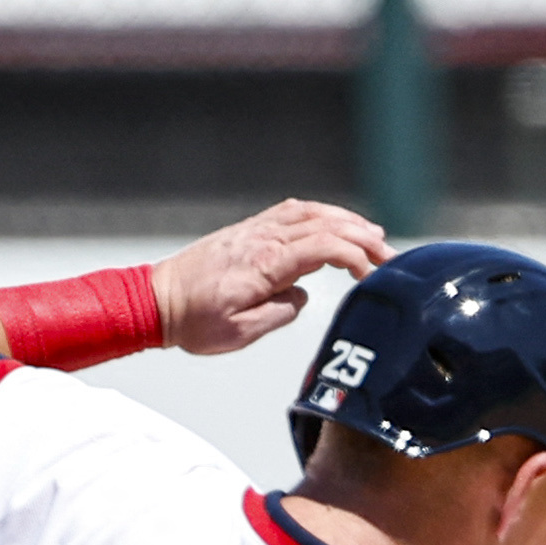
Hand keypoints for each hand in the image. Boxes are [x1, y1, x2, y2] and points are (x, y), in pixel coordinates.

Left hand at [153, 198, 391, 356]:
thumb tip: (301, 296)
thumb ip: (281, 313)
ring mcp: (255, 230)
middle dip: (364, 238)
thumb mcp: (240, 333)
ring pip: (311, 212)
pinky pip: (292, 211)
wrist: (156, 301)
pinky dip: (320, 213)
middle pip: (326, 225)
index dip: (357, 258)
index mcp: (265, 263)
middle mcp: (263, 238)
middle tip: (389, 256)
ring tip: (372, 234)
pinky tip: (333, 222)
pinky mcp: (248, 230)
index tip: (374, 277)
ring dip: (346, 220)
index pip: (325, 247)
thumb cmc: (193, 321)